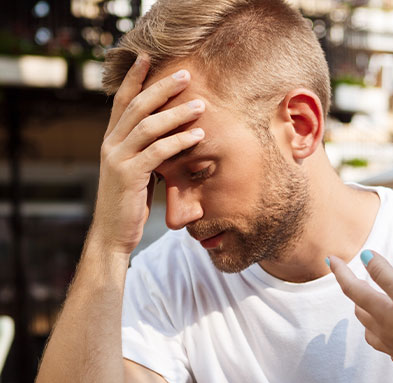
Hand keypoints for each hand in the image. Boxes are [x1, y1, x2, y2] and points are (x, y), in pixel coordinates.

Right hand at [90, 56, 205, 254]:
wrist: (113, 234)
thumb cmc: (130, 203)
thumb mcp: (137, 170)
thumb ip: (146, 150)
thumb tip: (169, 134)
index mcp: (111, 140)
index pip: (121, 101)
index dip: (133, 78)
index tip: (146, 56)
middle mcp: (110, 144)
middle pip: (137, 106)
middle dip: (162, 87)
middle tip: (187, 74)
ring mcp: (117, 159)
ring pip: (147, 126)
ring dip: (177, 113)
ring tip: (202, 106)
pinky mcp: (128, 176)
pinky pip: (156, 152)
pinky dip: (178, 142)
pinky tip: (197, 136)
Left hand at [328, 251, 392, 381]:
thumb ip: (385, 274)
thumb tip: (365, 256)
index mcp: (381, 312)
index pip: (353, 289)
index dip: (341, 272)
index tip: (330, 259)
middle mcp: (382, 331)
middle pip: (360, 310)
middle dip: (355, 293)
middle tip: (354, 280)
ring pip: (371, 329)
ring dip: (367, 313)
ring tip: (370, 305)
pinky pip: (387, 344)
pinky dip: (384, 332)